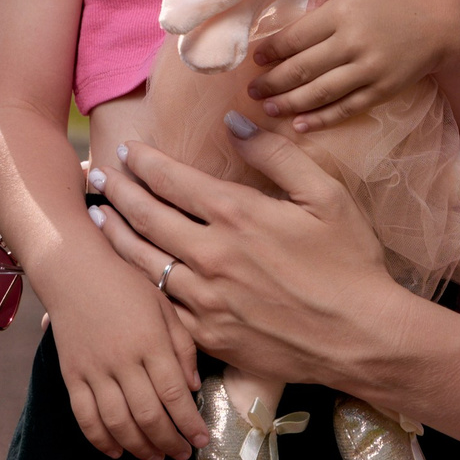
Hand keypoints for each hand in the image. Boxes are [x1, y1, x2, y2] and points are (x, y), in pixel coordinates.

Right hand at [31, 230, 209, 459]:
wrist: (73, 270)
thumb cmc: (125, 284)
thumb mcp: (163, 305)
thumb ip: (182, 346)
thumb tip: (193, 387)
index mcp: (150, 340)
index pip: (174, 393)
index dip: (190, 423)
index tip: (202, 440)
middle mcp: (122, 359)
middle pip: (149, 414)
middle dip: (170, 442)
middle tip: (183, 455)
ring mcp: (94, 369)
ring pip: (118, 422)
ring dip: (140, 448)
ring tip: (156, 458)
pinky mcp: (71, 375)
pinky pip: (85, 417)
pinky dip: (101, 440)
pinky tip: (117, 451)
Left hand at [91, 123, 416, 392]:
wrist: (362, 338)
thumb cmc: (350, 263)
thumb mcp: (325, 196)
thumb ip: (276, 154)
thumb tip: (234, 121)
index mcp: (239, 215)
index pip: (172, 180)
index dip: (144, 162)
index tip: (126, 150)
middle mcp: (212, 255)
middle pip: (146, 217)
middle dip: (117, 191)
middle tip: (97, 175)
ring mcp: (206, 299)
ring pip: (143, 262)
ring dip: (114, 235)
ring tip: (97, 217)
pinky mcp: (208, 335)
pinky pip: (160, 308)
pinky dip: (138, 287)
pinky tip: (128, 276)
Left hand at [244, 0, 459, 129]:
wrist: (446, 21)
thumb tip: (305, 8)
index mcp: (343, 11)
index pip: (296, 36)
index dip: (271, 51)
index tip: (255, 59)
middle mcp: (353, 43)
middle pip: (301, 68)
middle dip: (272, 82)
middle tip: (251, 91)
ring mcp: (369, 70)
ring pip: (319, 93)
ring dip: (289, 104)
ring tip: (267, 108)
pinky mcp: (382, 90)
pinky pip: (346, 108)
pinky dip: (321, 120)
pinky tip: (300, 125)